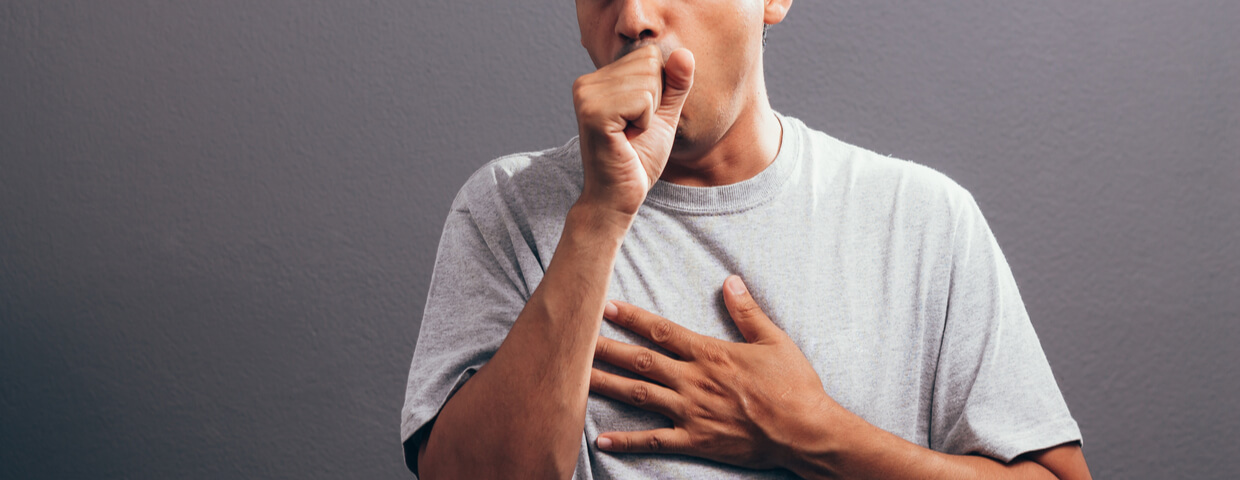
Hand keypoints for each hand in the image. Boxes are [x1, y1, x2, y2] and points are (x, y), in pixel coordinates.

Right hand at [572, 45, 694, 215]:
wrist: (618, 197)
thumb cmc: (638, 159)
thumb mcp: (664, 116)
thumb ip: (675, 84)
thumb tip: (685, 53)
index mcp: (598, 80)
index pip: (649, 55)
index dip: (658, 90)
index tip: (638, 120)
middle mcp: (586, 83)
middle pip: (649, 62)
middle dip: (654, 101)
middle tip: (634, 129)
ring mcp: (586, 96)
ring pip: (648, 80)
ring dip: (649, 114)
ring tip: (629, 135)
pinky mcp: (594, 112)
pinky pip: (643, 99)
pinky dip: (645, 122)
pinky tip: (626, 139)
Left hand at [589, 275, 839, 469]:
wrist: (805, 431)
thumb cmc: (793, 386)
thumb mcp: (774, 341)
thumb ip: (747, 311)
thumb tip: (730, 280)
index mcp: (709, 354)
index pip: (661, 331)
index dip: (630, 317)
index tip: (604, 306)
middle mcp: (693, 381)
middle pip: (640, 360)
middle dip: (604, 347)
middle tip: (573, 338)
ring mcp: (691, 412)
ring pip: (638, 395)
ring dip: (605, 385)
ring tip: (574, 378)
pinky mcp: (695, 440)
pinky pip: (654, 441)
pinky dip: (626, 441)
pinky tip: (600, 440)